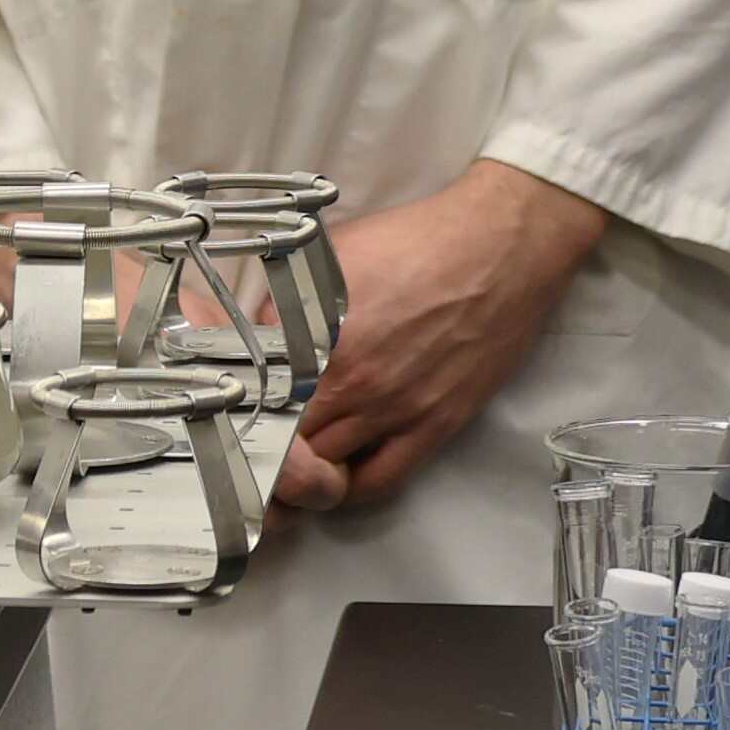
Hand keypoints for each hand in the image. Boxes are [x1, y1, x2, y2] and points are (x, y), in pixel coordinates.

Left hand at [272, 162, 604, 521]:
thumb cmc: (415, 241)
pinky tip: (342, 476)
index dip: (239, 415)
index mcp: (318, 339)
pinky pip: (381, 480)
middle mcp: (352, 384)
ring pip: (327, 471)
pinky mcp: (434, 427)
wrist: (498, 249)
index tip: (231, 416)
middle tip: (256, 446)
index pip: (258, 403)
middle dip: (267, 449)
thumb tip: (258, 336)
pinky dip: (353, 488)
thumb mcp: (331, 257)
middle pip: (288, 446)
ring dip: (306, 472)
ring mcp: (395, 411)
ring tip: (294, 462)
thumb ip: (289, 303)